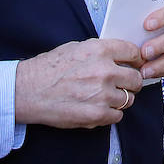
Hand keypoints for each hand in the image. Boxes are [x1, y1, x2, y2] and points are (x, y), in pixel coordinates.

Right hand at [14, 39, 143, 128]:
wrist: (27, 91)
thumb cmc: (47, 69)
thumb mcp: (75, 48)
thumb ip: (100, 52)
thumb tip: (120, 57)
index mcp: (99, 50)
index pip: (133, 52)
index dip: (136, 60)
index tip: (135, 65)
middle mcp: (105, 71)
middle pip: (136, 79)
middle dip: (130, 82)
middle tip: (121, 85)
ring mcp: (103, 94)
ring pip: (128, 99)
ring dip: (118, 100)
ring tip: (101, 97)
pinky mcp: (97, 114)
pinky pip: (117, 116)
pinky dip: (109, 114)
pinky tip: (95, 108)